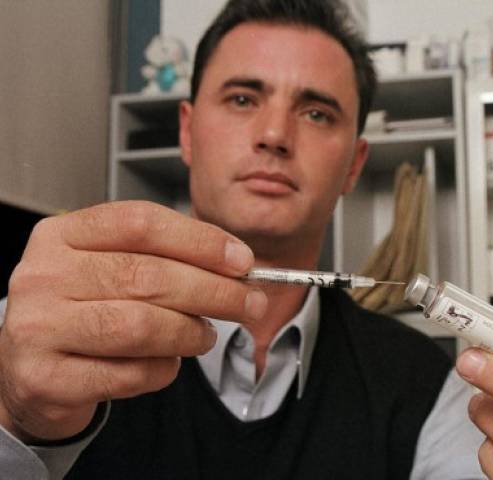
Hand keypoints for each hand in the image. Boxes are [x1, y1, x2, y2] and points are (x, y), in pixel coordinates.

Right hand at [0, 201, 266, 442]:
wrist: (32, 367)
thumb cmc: (86, 308)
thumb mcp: (114, 266)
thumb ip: (168, 258)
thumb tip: (239, 264)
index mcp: (61, 235)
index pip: (141, 222)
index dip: (201, 240)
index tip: (242, 260)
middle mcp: (42, 276)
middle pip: (148, 276)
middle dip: (215, 291)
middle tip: (250, 303)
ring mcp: (38, 329)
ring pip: (141, 326)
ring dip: (191, 333)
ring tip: (206, 335)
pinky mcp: (45, 379)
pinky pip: (129, 374)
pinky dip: (164, 370)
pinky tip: (170, 362)